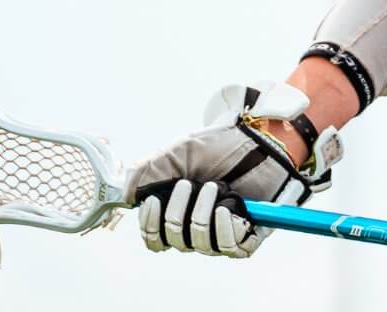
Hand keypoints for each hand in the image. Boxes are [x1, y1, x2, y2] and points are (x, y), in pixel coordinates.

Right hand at [125, 82, 341, 257]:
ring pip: (200, 245)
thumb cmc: (219, 146)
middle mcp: (199, 226)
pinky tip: (224, 209)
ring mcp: (223, 231)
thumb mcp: (177, 153)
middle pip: (174, 242)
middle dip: (176, 213)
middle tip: (188, 183)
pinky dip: (223, 229)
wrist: (259, 138)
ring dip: (201, 215)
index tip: (152, 201)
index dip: (149, 226)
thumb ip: (148, 173)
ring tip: (213, 186)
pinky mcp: (249, 234)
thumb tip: (127, 196)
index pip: (155, 239)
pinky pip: (230, 248)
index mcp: (179, 211)